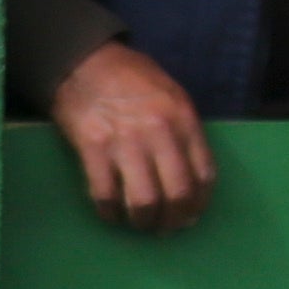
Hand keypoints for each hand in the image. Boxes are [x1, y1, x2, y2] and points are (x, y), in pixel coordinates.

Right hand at [49, 39, 213, 232]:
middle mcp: (159, 132)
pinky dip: (109, 212)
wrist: (85, 61)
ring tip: (139, 222)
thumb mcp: (172, 96)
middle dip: (173, 220)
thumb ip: (184, 133)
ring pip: (144, 201)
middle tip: (165, 227)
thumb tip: (189, 179)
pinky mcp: (93, 148)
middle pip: (177, 194)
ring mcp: (125, 141)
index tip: (190, 215)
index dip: (199, 203)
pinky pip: (105, 194)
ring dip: (143, 221)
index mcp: (183, 119)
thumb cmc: (132, 78)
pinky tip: (111, 213)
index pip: (203, 174)